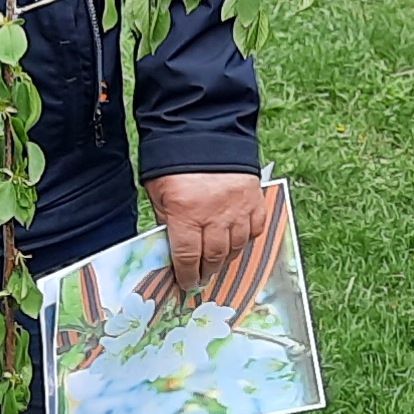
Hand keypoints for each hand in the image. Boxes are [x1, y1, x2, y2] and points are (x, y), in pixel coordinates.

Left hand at [144, 170, 273, 296]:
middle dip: (206, 271)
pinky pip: (254, 229)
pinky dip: (245, 239)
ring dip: (225, 259)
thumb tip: (172, 245)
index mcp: (186, 213)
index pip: (187, 258)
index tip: (185, 284)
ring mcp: (238, 208)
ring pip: (235, 247)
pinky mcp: (254, 199)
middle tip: (200, 276)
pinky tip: (236, 241)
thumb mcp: (159, 192)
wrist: (204, 129)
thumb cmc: (176, 161)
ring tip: (216, 262)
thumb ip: (166, 220)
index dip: (186, 275)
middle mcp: (214, 214)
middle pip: (213, 257)